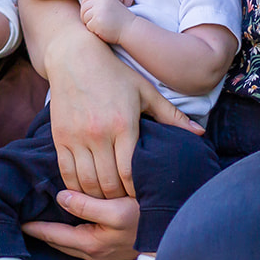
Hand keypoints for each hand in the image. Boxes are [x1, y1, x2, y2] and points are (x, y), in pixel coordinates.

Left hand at [23, 190, 139, 259]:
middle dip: (40, 231)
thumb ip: (86, 205)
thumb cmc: (147, 222)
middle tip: (22, 218)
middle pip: (58, 242)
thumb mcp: (117, 211)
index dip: (34, 227)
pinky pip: (81, 241)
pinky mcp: (111, 251)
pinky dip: (69, 232)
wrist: (175, 238)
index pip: (52, 236)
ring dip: (54, 232)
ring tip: (40, 218)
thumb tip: (61, 198)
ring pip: (69, 243)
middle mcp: (94, 254)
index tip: (15, 219)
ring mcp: (103, 255)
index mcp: (91, 244)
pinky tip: (68, 220)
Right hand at [35, 0, 199, 199]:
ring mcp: (76, 136)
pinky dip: (75, 187)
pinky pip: (65, 172)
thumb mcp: (145, 91)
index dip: (135, 192)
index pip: (129, 173)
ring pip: (86, 182)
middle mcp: (98, 133)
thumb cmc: (114, 73)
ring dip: (97, 196)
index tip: (141, 197)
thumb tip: (200, 133)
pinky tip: (85, 190)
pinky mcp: (60, 137)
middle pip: (107, 184)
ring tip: (108, 200)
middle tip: (126, 204)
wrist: (73, 55)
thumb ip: (171, 116)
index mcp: (123, 124)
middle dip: (118, 199)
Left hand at [78, 0, 132, 43]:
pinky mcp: (97, 21)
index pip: (86, 0)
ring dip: (91, 24)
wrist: (130, 28)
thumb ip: (98, 3)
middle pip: (83, 9)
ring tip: (103, 25)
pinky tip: (104, 29)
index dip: (88, 9)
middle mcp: (100, 2)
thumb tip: (81, 2)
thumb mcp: (109, 6)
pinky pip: (88, 26)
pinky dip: (94, 30)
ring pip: (84, 18)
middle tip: (99, 22)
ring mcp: (98, 11)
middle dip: (88, 17)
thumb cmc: (119, 19)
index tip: (96, 14)